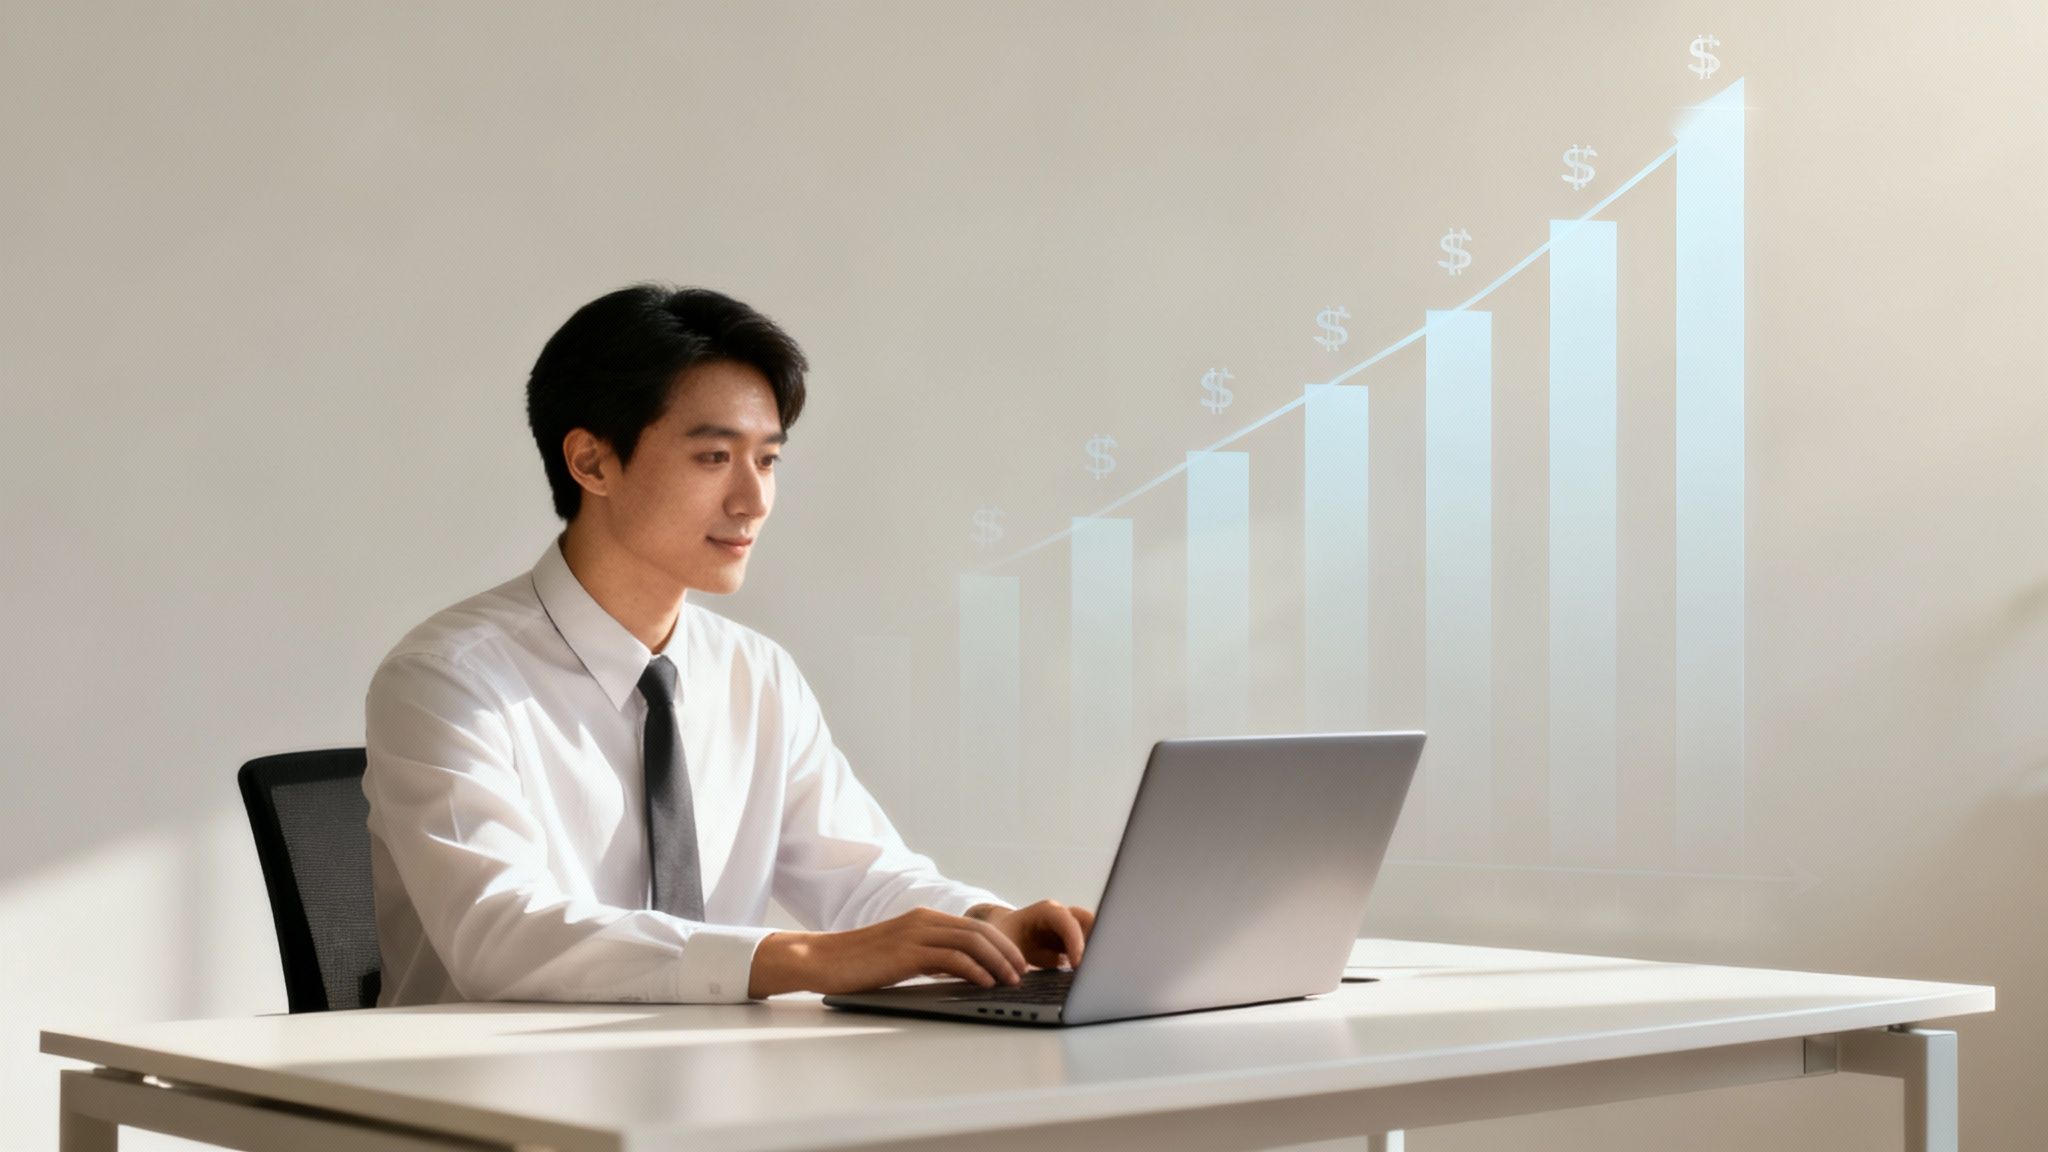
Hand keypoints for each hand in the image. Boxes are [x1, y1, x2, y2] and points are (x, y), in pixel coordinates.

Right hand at [746, 907, 1029, 997]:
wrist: (821, 959)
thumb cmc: (858, 964)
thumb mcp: (902, 957)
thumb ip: (929, 958)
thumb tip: (962, 974)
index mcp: (924, 918)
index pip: (975, 927)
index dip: (1001, 945)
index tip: (1017, 964)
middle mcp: (924, 920)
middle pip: (981, 931)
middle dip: (1008, 953)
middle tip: (1023, 974)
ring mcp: (915, 933)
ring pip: (971, 941)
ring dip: (998, 962)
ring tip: (1011, 980)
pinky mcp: (906, 952)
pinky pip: (951, 958)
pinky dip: (974, 969)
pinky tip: (985, 983)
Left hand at [981, 899, 1093, 970]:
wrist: (1000, 936)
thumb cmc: (1001, 937)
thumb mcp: (1003, 945)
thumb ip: (1011, 957)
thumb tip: (1018, 977)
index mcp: (1046, 912)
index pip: (1067, 920)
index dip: (1075, 941)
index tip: (1077, 964)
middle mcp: (1062, 917)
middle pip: (1090, 923)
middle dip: (1095, 943)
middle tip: (1093, 969)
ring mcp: (1070, 930)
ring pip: (1094, 936)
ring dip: (1094, 954)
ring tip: (1091, 976)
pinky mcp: (1073, 944)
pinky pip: (1088, 950)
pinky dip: (1090, 963)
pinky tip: (1085, 979)